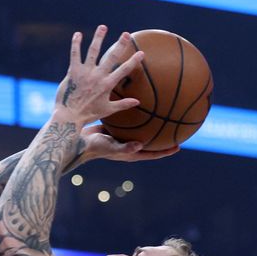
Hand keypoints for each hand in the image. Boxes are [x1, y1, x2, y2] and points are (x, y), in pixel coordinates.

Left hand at [54, 25, 143, 125]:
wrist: (69, 117)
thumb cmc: (88, 115)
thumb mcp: (108, 110)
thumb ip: (123, 104)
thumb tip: (137, 101)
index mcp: (107, 85)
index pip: (124, 70)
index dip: (134, 61)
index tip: (141, 52)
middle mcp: (98, 76)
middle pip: (111, 57)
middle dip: (120, 45)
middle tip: (126, 34)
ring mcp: (85, 73)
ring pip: (93, 51)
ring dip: (98, 38)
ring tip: (102, 27)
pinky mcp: (73, 72)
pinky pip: (75, 55)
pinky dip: (76, 44)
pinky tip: (78, 34)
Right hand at [63, 124, 180, 173]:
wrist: (78, 140)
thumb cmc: (94, 147)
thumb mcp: (110, 147)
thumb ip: (125, 147)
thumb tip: (141, 145)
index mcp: (130, 153)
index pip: (152, 154)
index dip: (165, 152)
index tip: (178, 147)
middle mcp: (129, 145)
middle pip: (150, 143)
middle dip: (163, 138)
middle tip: (176, 129)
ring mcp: (122, 137)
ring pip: (141, 130)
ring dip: (151, 124)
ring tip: (162, 113)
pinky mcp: (116, 129)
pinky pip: (130, 121)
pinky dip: (137, 114)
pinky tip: (140, 101)